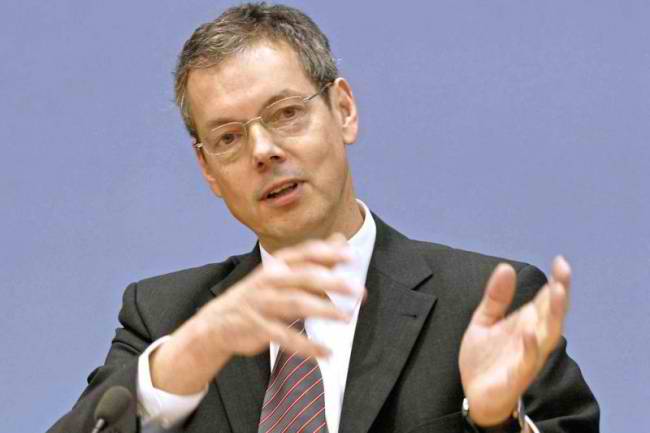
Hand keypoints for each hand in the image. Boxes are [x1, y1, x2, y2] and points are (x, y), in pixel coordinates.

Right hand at [150, 234, 362, 393]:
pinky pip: (285, 336)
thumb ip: (314, 259)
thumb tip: (341, 240)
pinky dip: (307, 345)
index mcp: (278, 264)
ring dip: (323, 310)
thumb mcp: (283, 273)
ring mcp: (262, 302)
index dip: (328, 253)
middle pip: (305, 276)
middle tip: (359, 291)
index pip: (305, 253)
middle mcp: (270, 279)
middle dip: (333, 282)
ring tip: (346, 318)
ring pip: (296, 303)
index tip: (351, 256)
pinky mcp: (257, 327)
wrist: (217, 322)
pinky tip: (325, 352)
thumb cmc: (259, 295)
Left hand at [458, 257, 570, 426]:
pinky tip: (529, 331)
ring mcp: (528, 356)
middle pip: (554, 314)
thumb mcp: (484, 321)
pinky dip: (531, 346)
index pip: (547, 299)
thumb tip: (506, 267)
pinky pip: (528, 360)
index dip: (557, 281)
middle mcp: (533, 337)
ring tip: (557, 292)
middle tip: (564, 272)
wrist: (474, 395)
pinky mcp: (517, 374)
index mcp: (527, 322)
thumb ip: (495, 297)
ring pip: (549, 334)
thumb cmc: (485, 359)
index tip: (560, 261)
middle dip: (561, 293)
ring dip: (555, 314)